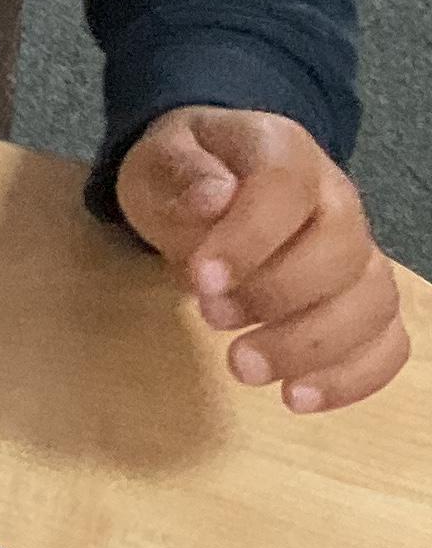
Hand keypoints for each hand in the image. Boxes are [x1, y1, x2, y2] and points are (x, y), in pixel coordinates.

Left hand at [116, 108, 408, 412]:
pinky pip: (389, 342)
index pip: (287, 186)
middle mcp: (337, 198)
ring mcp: (359, 251)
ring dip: (313, 348)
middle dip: (276, 297)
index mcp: (283, 150)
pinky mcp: (364, 301)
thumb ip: (182, 177)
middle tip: (211, 318)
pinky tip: (296, 397)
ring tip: (245, 369)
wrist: (207, 186)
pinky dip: (352, 377)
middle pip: (341, 251)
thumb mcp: (158, 163)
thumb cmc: (184, 177)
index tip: (202, 280)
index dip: (250, 238)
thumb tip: (214, 198)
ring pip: (373, 302)